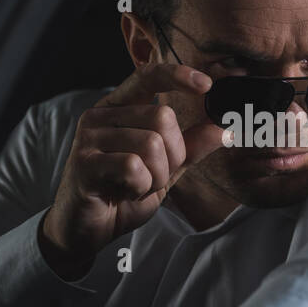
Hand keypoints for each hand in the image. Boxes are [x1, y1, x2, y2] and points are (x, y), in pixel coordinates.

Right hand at [39, 62, 224, 278]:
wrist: (85, 230)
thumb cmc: (121, 195)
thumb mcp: (163, 170)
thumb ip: (189, 149)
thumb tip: (223, 129)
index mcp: (119, 109)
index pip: (148, 77)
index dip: (178, 75)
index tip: (207, 85)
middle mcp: (100, 116)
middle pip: (162, 117)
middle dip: (173, 156)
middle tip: (153, 177)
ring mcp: (89, 138)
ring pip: (151, 144)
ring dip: (156, 176)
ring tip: (136, 187)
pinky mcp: (84, 162)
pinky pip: (133, 167)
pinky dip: (140, 187)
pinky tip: (124, 193)